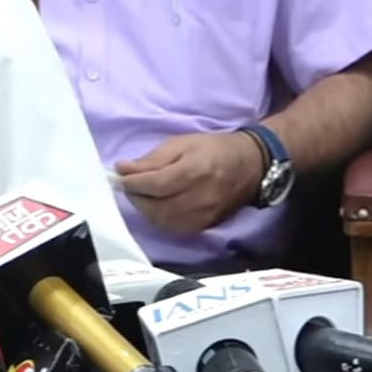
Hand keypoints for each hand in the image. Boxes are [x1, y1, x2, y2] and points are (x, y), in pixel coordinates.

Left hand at [116, 132, 264, 232]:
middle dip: (136, 197)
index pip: (156, 184)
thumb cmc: (213, 149)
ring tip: (142, 195)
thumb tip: (123, 169)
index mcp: (195, 171)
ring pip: (164, 221)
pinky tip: (157, 206)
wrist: (251, 165)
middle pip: (158, 206)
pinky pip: (176, 228)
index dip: (133, 182)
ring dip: (146, 209)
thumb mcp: (181, 143)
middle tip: (130, 185)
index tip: (120, 174)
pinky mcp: (207, 225)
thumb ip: (152, 159)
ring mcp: (205, 215)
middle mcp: (201, 197)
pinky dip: (160, 219)